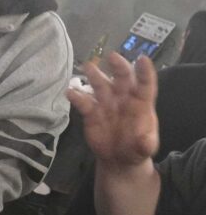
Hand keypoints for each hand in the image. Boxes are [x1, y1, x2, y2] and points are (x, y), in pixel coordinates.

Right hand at [66, 52, 158, 168]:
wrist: (118, 158)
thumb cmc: (136, 148)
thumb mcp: (145, 149)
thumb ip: (145, 144)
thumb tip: (144, 143)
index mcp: (141, 102)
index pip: (145, 84)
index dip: (144, 72)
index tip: (142, 59)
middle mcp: (123, 98)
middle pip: (122, 78)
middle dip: (118, 66)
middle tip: (111, 56)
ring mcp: (106, 104)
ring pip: (101, 85)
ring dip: (95, 75)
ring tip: (87, 66)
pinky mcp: (91, 113)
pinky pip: (84, 103)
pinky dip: (77, 97)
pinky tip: (69, 92)